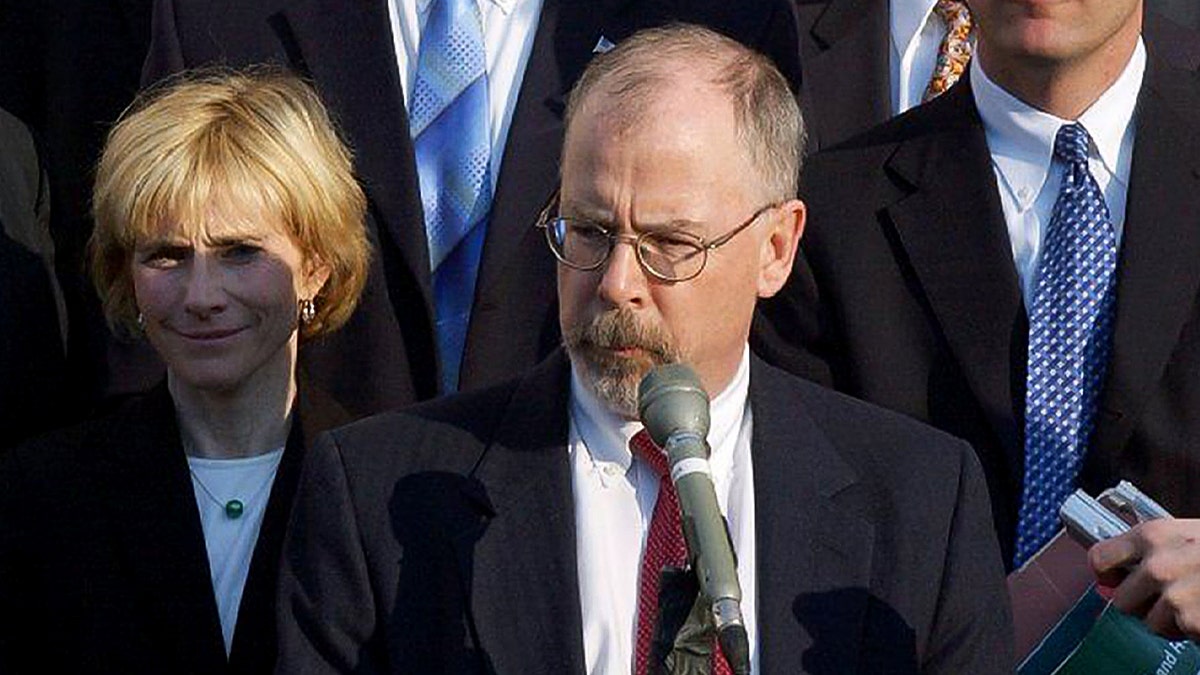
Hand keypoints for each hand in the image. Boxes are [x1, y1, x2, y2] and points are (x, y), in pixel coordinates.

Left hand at [1089, 518, 1199, 639]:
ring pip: (1152, 623)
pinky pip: (1182, 635)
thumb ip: (1150, 550)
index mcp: (1152, 536)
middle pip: (1122, 601)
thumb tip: (1114, 576)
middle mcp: (1158, 565)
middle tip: (1168, 596)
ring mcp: (1175, 597)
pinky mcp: (1193, 623)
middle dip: (1142, 604)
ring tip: (1197, 601)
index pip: (1099, 559)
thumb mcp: (1186, 534)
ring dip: (1171, 619)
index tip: (1115, 580)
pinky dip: (1194, 630)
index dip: (1107, 574)